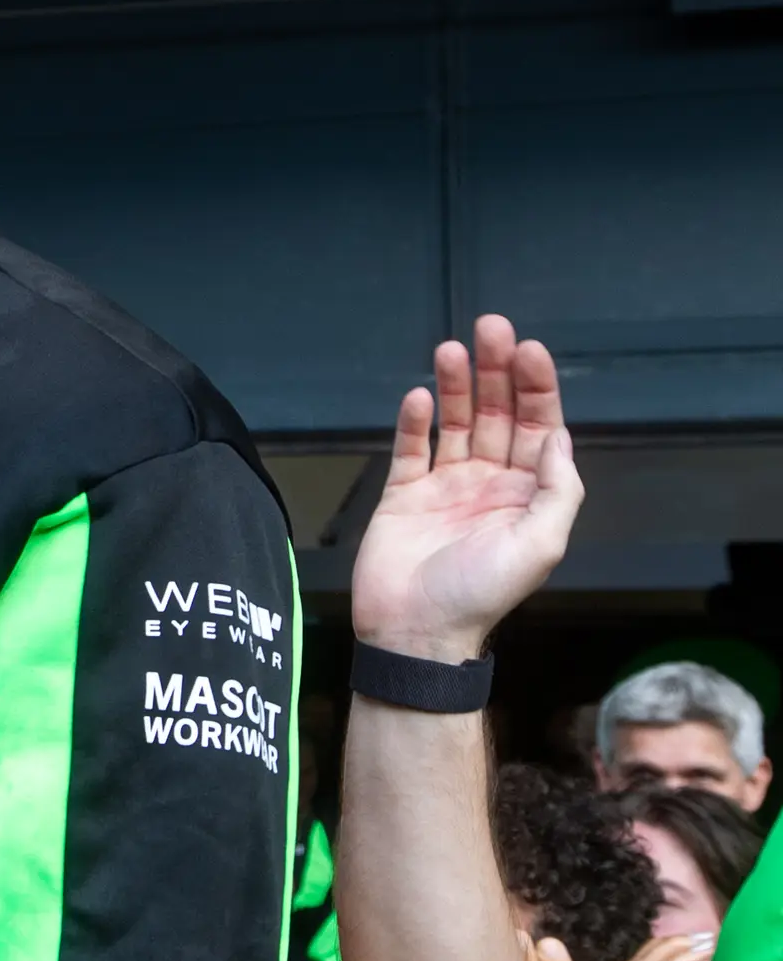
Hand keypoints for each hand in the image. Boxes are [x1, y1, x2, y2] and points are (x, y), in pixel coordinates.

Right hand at [350, 315, 579, 662]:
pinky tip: (417, 397)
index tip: (528, 350)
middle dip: (497, 370)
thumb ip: (558, 489)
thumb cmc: (481, 595)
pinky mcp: (402, 495)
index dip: (536, 386)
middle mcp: (489, 482)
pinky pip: (410, 449)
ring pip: (455, 422)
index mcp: (526, 493)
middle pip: (498, 413)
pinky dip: (414, 421)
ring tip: (450, 349)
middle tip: (490, 328)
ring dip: (456, 384)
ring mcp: (444, 486)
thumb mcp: (542, 544)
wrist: (415, 633)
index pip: (538, 425)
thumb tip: (559, 437)